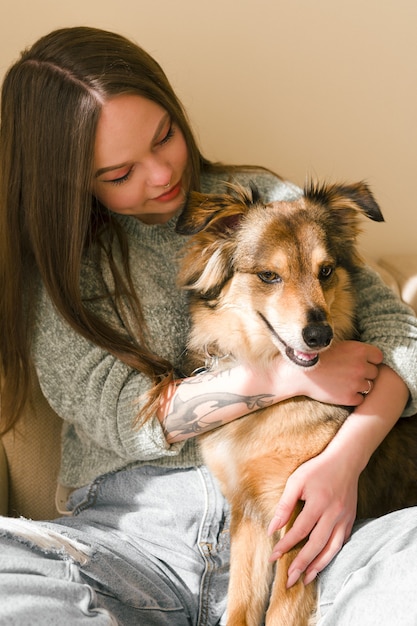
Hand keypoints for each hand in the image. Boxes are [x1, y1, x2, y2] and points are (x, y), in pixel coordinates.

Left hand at [268, 447, 358, 587]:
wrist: (345, 461)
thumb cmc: (317, 469)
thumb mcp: (297, 480)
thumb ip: (285, 504)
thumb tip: (273, 528)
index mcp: (319, 503)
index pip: (300, 531)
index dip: (286, 545)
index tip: (273, 557)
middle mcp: (333, 514)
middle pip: (317, 545)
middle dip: (302, 564)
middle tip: (289, 580)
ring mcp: (344, 518)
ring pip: (332, 549)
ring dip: (318, 566)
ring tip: (306, 579)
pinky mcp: (350, 520)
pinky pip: (341, 543)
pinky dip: (331, 555)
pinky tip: (322, 563)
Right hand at [293, 340, 382, 405]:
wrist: (300, 373)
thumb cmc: (317, 357)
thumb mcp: (338, 346)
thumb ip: (356, 351)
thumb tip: (370, 358)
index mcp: (360, 350)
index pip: (378, 357)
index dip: (371, 360)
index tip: (361, 362)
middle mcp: (361, 366)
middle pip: (375, 373)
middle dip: (365, 373)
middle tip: (349, 373)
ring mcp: (356, 383)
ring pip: (369, 386)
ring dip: (359, 385)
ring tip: (344, 382)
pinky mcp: (349, 397)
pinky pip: (361, 399)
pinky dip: (353, 396)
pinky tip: (341, 391)